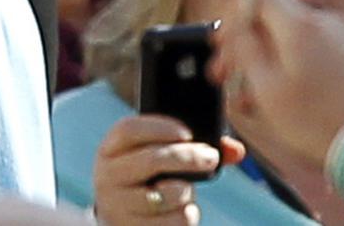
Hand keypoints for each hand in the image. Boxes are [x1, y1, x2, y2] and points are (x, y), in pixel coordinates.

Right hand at [89, 115, 237, 223]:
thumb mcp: (154, 159)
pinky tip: (180, 211)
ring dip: (188, 191)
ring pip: (170, 192)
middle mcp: (107, 176)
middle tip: (211, 157)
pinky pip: (177, 219)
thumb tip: (237, 151)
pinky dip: (188, 214)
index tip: (187, 132)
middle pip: (152, 159)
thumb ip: (192, 147)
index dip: (159, 127)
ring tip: (184, 191)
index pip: (129, 129)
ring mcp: (117, 205)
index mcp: (110, 150)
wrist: (122, 219)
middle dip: (188, 157)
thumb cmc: (146, 180)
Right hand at [208, 0, 343, 167]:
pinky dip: (304, 65)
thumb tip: (238, 26)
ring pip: (301, 37)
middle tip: (231, 73)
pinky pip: (326, 51)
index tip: (224, 39)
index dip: (235, 11)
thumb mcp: (268, 90)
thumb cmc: (320, 123)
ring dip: (276, 57)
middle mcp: (329, 22)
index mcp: (301, 25)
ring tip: (262, 92)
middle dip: (251, 41)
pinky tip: (297, 94)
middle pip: (279, 17)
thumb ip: (247, 49)